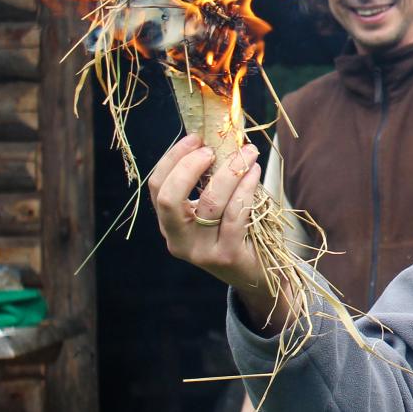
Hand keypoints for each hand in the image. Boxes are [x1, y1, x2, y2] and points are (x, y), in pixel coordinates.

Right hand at [147, 134, 264, 291]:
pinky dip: (246, 188)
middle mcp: (178, 240)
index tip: (196, 138)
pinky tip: (254, 173)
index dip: (174, 158)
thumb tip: (216, 137)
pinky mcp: (226, 256)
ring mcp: (200, 251)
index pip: (157, 186)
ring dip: (231, 170)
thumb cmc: (236, 231)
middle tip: (213, 149)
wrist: (255, 274)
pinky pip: (235, 214)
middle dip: (189, 166)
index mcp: (169, 224)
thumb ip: (208, 180)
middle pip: (169, 198)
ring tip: (248, 153)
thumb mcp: (214, 208)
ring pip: (209, 202)